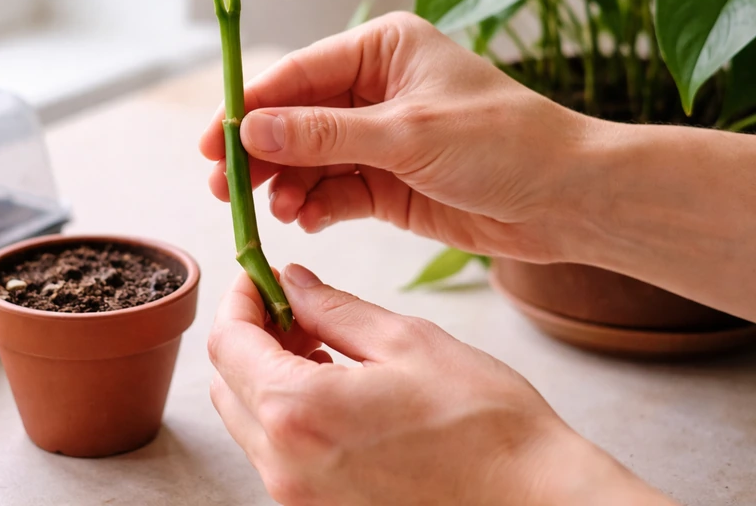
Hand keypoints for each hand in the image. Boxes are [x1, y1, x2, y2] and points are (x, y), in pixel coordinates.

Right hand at [200, 12, 595, 261]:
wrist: (568, 200)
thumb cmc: (503, 144)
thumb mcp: (407, 134)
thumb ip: (325, 135)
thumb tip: (251, 131)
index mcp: (382, 49)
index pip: (298, 74)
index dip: (250, 107)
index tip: (213, 142)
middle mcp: (375, 88)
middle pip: (296, 117)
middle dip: (262, 153)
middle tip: (225, 187)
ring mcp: (380, 136)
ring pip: (310, 157)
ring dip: (287, 184)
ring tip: (275, 212)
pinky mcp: (388, 180)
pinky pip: (335, 189)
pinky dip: (317, 205)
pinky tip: (306, 221)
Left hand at [208, 266, 673, 505]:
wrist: (531, 502)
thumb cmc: (484, 424)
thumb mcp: (406, 342)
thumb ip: (334, 308)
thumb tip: (293, 282)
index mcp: (299, 413)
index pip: (228, 343)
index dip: (240, 299)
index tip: (260, 276)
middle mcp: (285, 464)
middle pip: (227, 382)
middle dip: (250, 334)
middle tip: (294, 305)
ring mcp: (299, 496)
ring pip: (249, 417)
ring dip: (268, 372)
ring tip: (320, 342)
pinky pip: (277, 450)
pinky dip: (287, 409)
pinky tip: (333, 385)